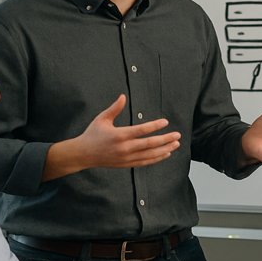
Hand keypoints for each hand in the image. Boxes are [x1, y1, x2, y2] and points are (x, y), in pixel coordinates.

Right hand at [45, 94, 180, 179]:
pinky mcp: (127, 164)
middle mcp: (124, 148)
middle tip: (178, 135)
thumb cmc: (92, 134)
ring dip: (165, 149)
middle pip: (150, 144)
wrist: (83, 155)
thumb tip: (123, 96)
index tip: (166, 122)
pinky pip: (145, 162)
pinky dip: (157, 158)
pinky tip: (166, 153)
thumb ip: (114, 108)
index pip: (141, 130)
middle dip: (165, 139)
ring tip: (176, 144)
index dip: (154, 126)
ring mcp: (126, 158)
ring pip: (150, 155)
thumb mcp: (102, 119)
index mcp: (119, 135)